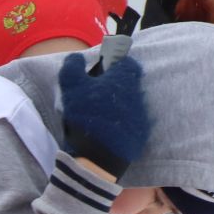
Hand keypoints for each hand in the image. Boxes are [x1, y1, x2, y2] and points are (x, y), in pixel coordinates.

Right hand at [57, 52, 148, 179]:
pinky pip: (132, 122)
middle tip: (96, 95)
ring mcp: (142, 115)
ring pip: (131, 103)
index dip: (116, 63)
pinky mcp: (141, 134)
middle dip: (115, 86)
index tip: (103, 72)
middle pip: (129, 83)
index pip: (128, 62)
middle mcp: (138, 94)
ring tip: (100, 116)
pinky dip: (122, 123)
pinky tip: (106, 131)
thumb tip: (76, 56)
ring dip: (118, 105)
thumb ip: (72, 67)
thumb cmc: (86, 116)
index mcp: (124, 79)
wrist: (99, 157)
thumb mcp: (71, 87)